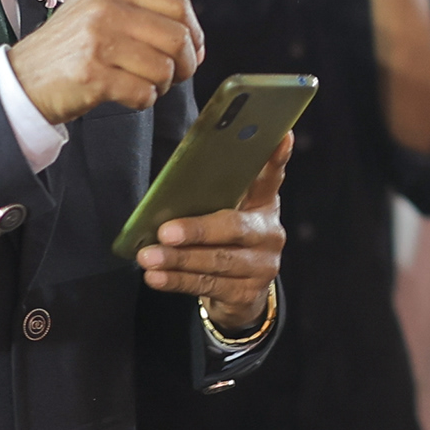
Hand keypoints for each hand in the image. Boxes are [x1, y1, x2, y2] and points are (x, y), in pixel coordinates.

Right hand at [8, 0, 206, 124]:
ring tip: (143, 82)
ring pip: (163, 69)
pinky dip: (142, 100)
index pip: (180, 7)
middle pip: (177, 40)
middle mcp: (104, 9)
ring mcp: (96, 42)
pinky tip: (126, 95)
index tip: (189, 48)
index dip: (194, 33)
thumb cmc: (69, 37)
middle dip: (184, 64)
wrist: (23, 78)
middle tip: (172, 73)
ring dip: (162, 85)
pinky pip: (142, 93)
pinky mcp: (91, 75)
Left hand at [140, 132, 290, 331]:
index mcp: (263, 204)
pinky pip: (208, 286)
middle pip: (235, 228)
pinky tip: (157, 277)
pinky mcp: (248, 293)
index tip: (280, 136)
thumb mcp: (224, 214)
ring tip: (149, 257)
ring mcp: (263, 265)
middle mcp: (269, 232)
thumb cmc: (222, 241)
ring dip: (179, 260)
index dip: (276, 158)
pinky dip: (179, 281)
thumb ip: (210, 200)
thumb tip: (166, 191)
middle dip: (198, 231)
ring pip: (218, 261)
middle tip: (166, 232)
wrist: (239, 292)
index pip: (271, 176)